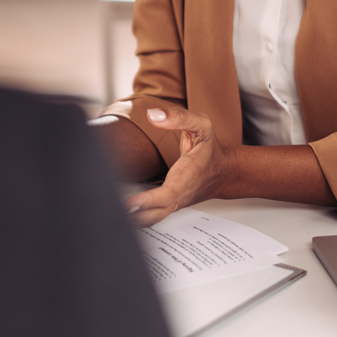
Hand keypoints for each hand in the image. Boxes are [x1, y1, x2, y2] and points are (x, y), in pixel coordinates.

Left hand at [126, 105, 234, 226]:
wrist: (223, 171)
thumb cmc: (210, 148)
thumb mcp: (201, 125)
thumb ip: (178, 117)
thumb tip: (153, 115)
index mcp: (188, 174)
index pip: (169, 193)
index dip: (149, 200)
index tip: (131, 202)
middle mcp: (181, 193)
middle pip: (158, 213)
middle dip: (136, 217)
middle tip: (114, 214)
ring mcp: (176, 202)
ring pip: (155, 219)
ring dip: (135, 222)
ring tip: (112, 217)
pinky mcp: (171, 205)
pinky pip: (155, 216)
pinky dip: (139, 219)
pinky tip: (124, 215)